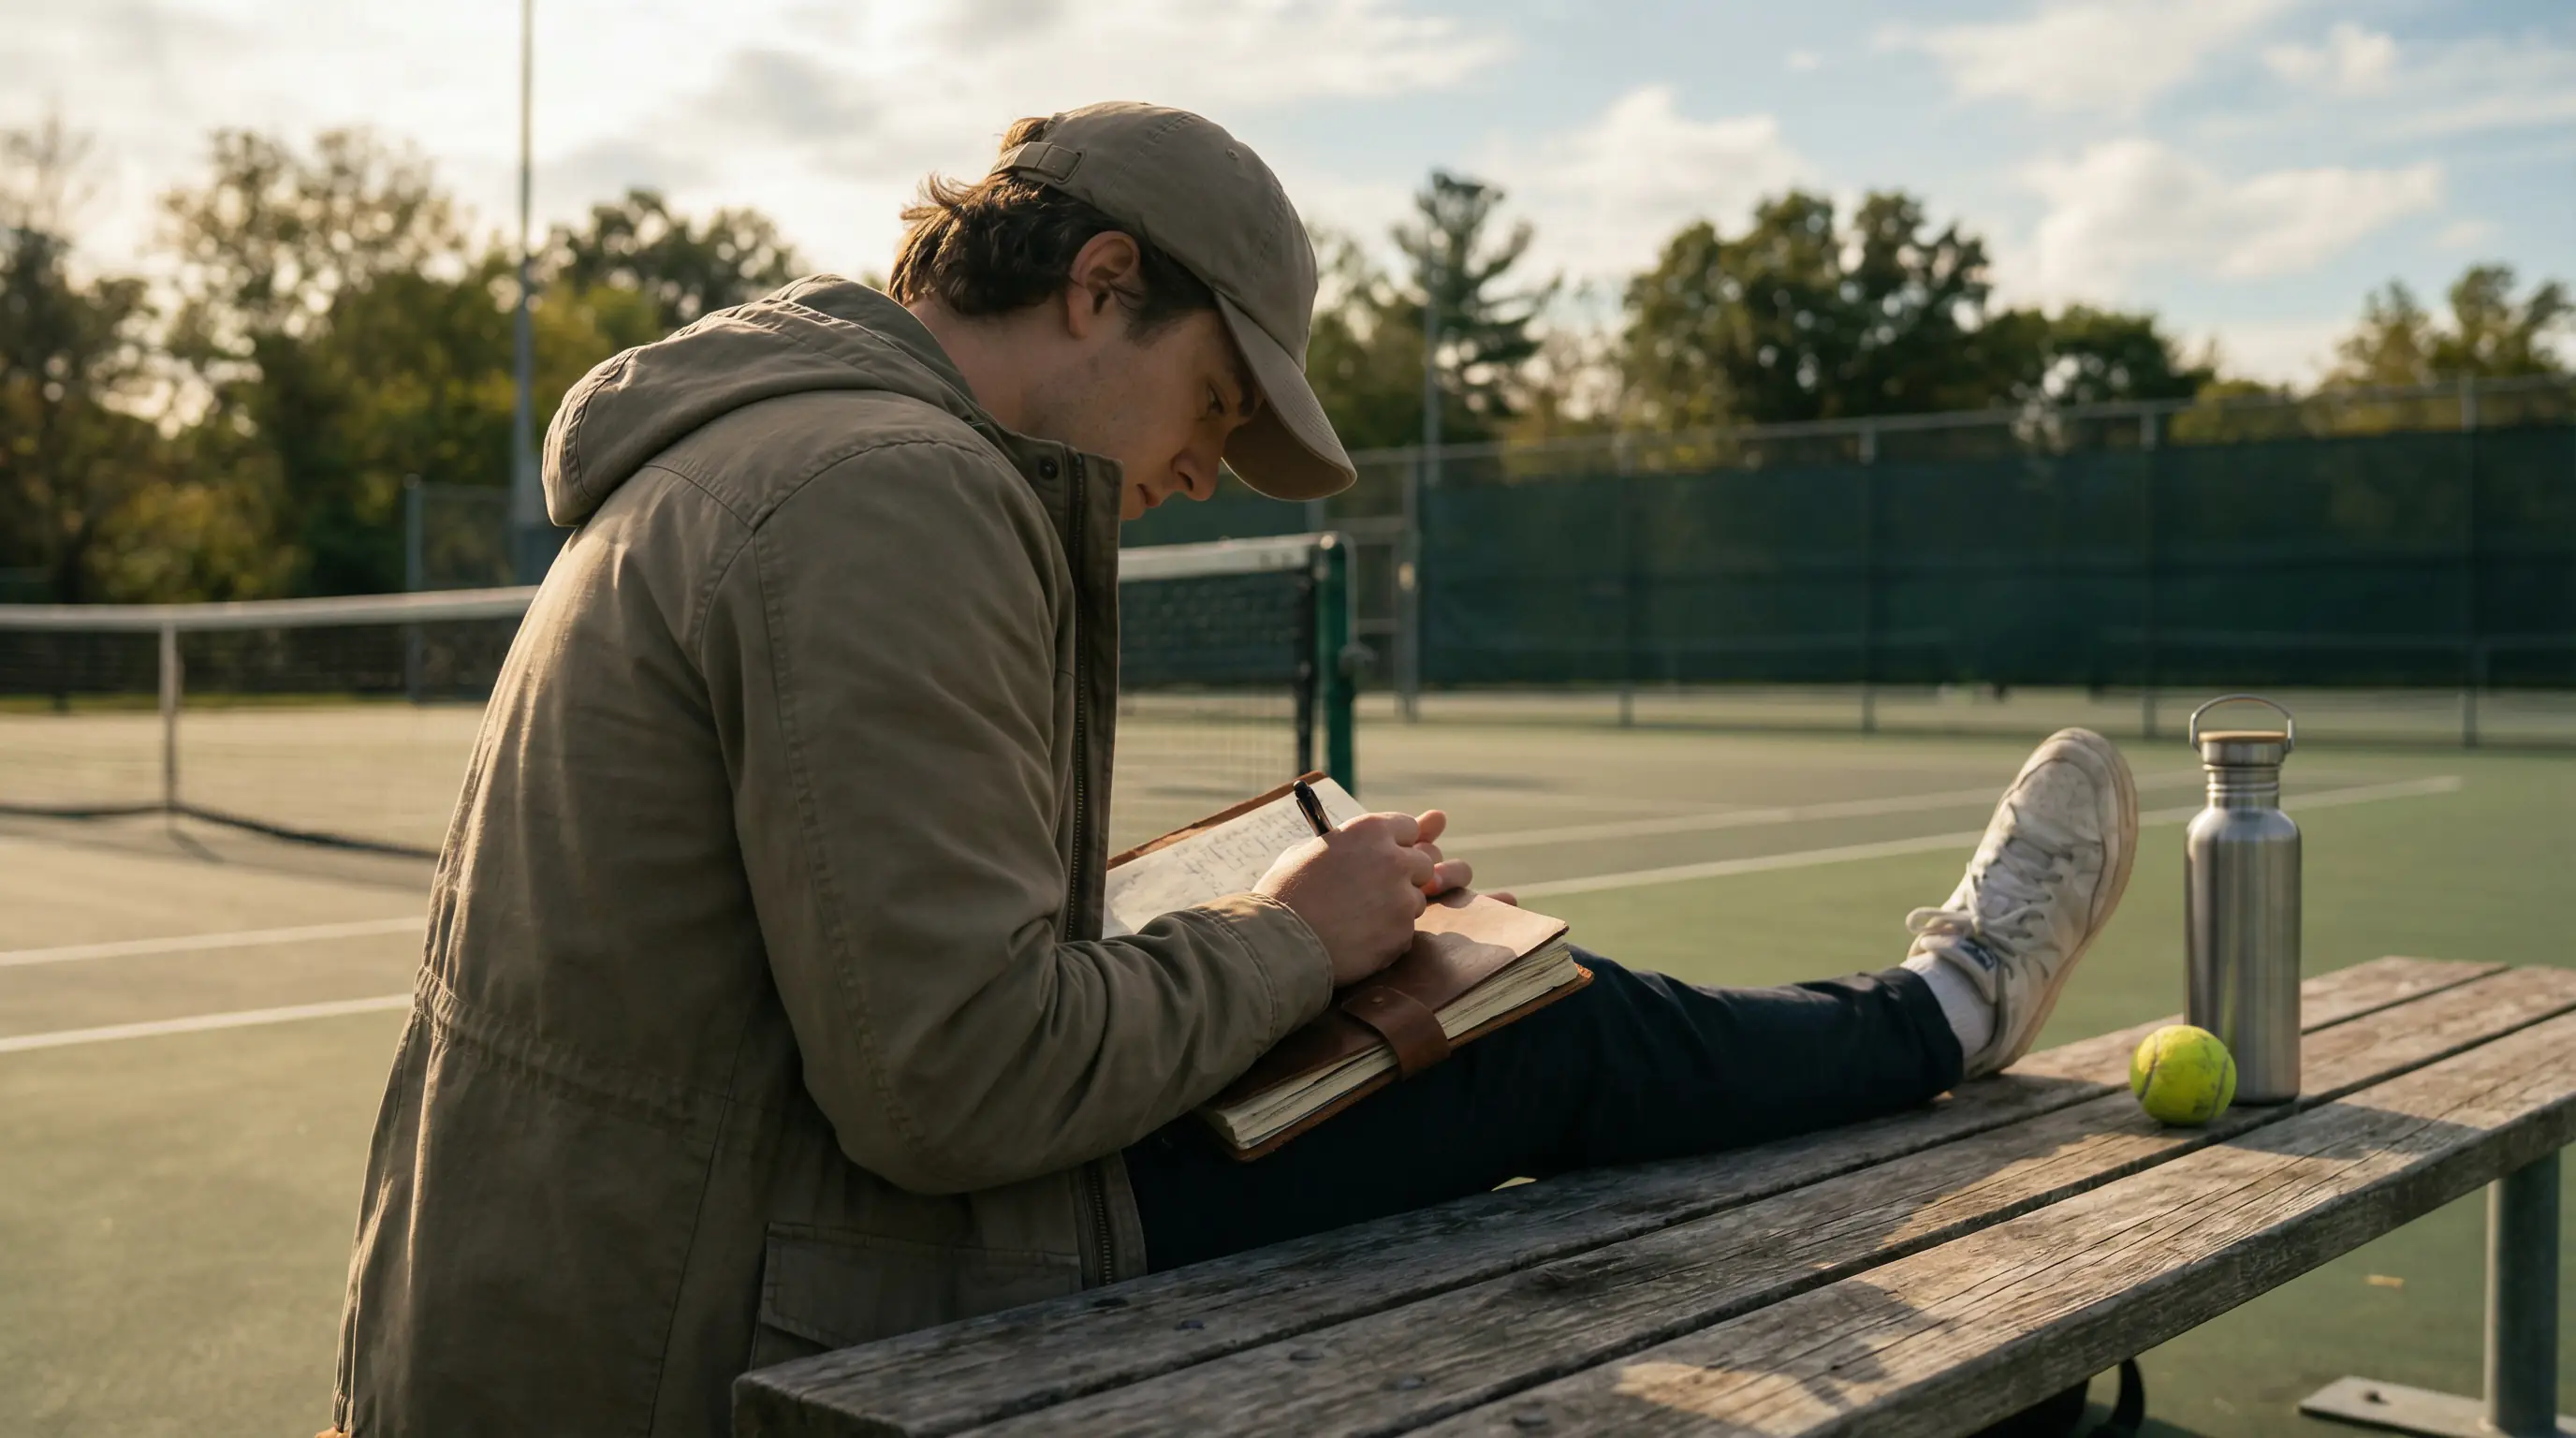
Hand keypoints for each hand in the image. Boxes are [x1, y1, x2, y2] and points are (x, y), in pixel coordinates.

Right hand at [1256, 810, 1468, 986]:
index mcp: (1369, 830)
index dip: (1398, 844)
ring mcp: (1401, 898)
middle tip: (1379, 890)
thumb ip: (1343, 846)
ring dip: (1396, 909)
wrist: (1278, 941)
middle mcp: (1393, 859)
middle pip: (1424, 863)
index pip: (1408, 828)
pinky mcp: (1402, 933)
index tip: (1389, 855)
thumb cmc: (1285, 893)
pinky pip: (1405, 932)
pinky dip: (1388, 937)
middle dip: (1407, 875)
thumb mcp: (1308, 852)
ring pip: (1416, 900)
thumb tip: (1356, 848)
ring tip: (1358, 919)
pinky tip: (1358, 939)